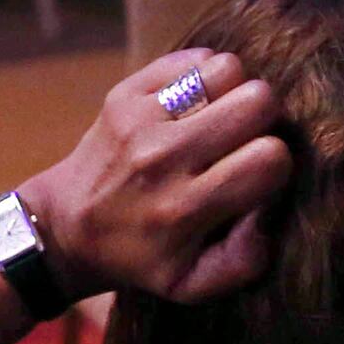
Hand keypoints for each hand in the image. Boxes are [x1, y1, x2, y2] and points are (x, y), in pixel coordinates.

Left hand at [22, 50, 292, 305]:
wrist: (67, 226)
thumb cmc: (143, 257)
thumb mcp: (193, 284)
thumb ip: (247, 258)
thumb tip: (271, 208)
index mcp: (184, 210)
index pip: (270, 159)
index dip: (277, 165)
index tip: (258, 176)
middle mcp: (162, 159)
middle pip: (257, 101)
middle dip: (265, 120)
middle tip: (246, 141)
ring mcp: (140, 120)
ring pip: (226, 69)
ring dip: (235, 92)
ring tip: (220, 119)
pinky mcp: (124, 93)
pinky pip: (192, 59)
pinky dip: (203, 76)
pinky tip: (195, 105)